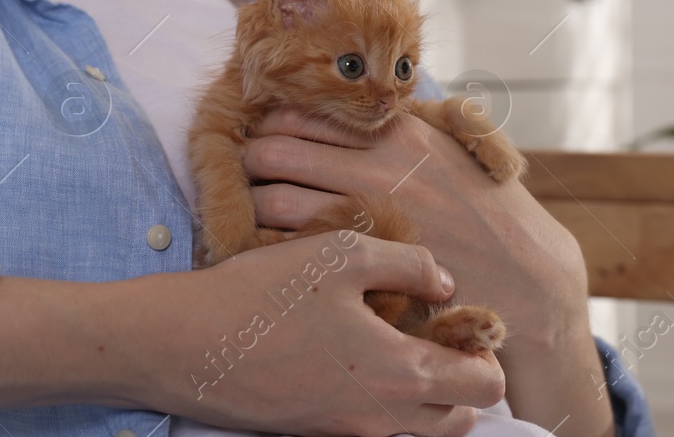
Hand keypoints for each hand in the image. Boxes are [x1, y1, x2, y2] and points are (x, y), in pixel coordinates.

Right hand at [125, 232, 504, 435]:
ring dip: (426, 392)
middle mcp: (384, 418)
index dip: (486, 348)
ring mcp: (349, 433)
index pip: (487, 385)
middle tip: (434, 331)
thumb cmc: (263, 295)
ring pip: (421, 428)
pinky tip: (354, 353)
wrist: (185, 345)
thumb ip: (409, 263)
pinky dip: (385, 400)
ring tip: (396, 340)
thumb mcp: (342, 254)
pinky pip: (377, 427)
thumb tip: (445, 283)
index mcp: (403, 375)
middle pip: (462, 417)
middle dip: (463, 377)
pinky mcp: (319, 433)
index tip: (459, 316)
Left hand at [244, 108, 614, 436]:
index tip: (268, 146)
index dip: (272, 129)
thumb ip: (402, 123)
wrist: (528, 281)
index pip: (299, 114)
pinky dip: (272, 250)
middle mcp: (377, 165)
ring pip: (268, 199)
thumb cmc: (487, 211)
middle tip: (248, 183)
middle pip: (270, 151)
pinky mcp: (363, 266)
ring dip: (252, 210)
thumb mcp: (453, 147)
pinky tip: (277, 258)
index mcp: (395, 130)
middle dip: (250, 166)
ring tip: (255, 222)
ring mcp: (369, 215)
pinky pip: (289, 249)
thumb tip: (347, 97)